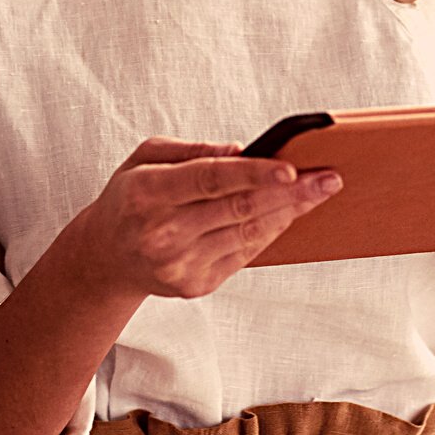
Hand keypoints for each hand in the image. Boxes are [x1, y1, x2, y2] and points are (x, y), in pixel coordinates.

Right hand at [75, 137, 341, 300]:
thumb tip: (240, 151)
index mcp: (147, 193)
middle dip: (290, 193)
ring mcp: (179, 264)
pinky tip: (290, 213)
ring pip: (247, 233)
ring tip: (319, 192)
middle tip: (328, 177)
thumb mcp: (144, 158)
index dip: (252, 174)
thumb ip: (190, 150)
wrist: (106, 257)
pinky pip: (244, 254)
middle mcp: (163, 232)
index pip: (209, 180)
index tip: (290, 168)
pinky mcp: (195, 285)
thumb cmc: (131, 197)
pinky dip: (270, 231)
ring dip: (288, 212)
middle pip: (238, 208)